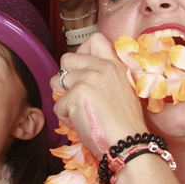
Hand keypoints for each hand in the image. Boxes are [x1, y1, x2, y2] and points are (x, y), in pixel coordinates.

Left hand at [52, 33, 142, 152]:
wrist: (128, 143)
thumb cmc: (126, 124)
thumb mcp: (123, 90)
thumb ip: (104, 78)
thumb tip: (78, 76)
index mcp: (114, 65)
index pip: (94, 40)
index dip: (82, 52)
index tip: (81, 68)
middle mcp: (101, 67)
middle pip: (67, 59)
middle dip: (65, 76)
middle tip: (75, 94)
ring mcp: (87, 80)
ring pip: (57, 82)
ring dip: (62, 97)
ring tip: (78, 111)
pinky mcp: (75, 96)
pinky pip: (58, 105)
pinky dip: (65, 117)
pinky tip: (80, 123)